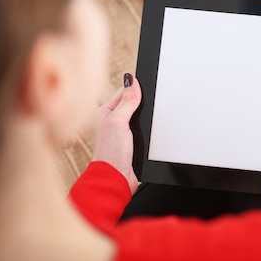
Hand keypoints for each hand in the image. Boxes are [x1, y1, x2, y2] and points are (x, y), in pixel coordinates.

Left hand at [92, 73, 141, 194]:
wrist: (117, 179)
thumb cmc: (110, 153)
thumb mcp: (118, 121)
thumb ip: (126, 101)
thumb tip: (131, 81)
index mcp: (106, 111)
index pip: (124, 91)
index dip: (136, 86)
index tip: (148, 83)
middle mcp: (115, 120)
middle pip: (135, 103)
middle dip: (145, 102)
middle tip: (153, 99)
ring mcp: (125, 131)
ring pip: (142, 116)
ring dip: (148, 117)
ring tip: (152, 115)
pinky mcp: (134, 142)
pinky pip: (146, 130)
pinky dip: (151, 129)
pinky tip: (152, 130)